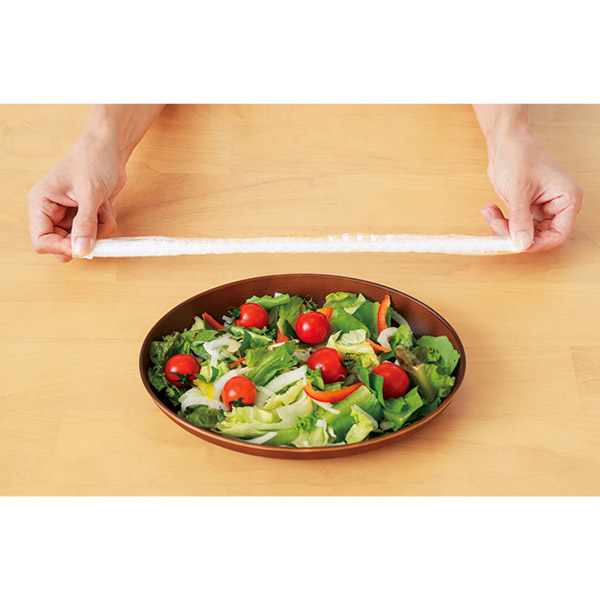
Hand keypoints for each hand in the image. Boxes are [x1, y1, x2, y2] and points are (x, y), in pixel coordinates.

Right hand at [27, 132, 123, 260]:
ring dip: (99, 230)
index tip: (83, 245)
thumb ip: (85, 224)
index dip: (61, 248)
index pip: (41, 241)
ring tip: (103, 208)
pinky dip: (105, 225)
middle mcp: (52, 213)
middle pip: (63, 246)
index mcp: (41, 204)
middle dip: (85, 239)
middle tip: (98, 224)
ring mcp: (69, 216)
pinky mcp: (85, 217)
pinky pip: (96, 234)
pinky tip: (106, 207)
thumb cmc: (94, 160)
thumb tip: (81, 250)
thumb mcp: (90, 194)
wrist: (110, 149)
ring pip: (83, 242)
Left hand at [476, 109, 582, 252]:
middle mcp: (558, 206)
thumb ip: (520, 219)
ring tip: (490, 212)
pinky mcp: (526, 209)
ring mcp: (541, 209)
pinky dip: (500, 222)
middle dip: (515, 234)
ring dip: (504, 228)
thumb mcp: (518, 190)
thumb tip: (522, 244)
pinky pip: (514, 226)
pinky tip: (490, 209)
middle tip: (496, 224)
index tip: (516, 244)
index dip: (537, 244)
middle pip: (539, 237)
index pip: (559, 235)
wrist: (505, 142)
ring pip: (523, 234)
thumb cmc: (518, 155)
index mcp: (567, 200)